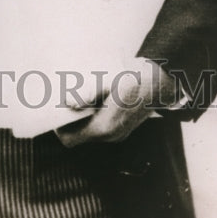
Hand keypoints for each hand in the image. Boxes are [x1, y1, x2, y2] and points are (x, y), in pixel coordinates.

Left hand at [55, 58, 177, 147]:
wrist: (162, 81)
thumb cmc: (136, 78)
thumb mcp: (109, 80)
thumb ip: (86, 92)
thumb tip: (67, 102)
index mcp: (104, 127)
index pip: (70, 139)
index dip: (58, 127)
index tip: (54, 110)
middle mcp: (110, 135)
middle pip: (78, 135)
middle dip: (67, 119)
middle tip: (61, 101)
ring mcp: (117, 132)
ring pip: (88, 130)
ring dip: (79, 116)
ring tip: (75, 96)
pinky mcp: (122, 126)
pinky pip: (99, 125)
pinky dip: (90, 115)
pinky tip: (91, 97)